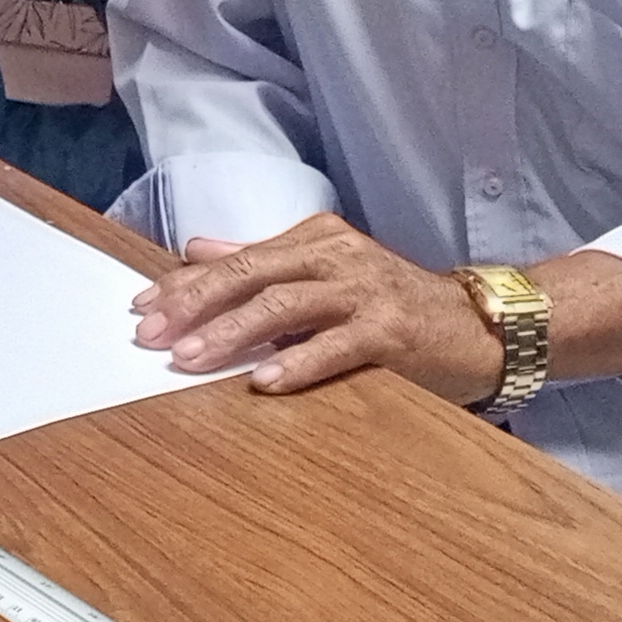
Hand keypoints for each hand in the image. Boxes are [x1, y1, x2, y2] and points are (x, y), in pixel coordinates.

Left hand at [129, 213, 504, 402]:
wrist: (480, 326)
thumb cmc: (394, 305)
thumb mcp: (325, 272)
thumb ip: (262, 261)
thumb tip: (195, 250)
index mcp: (317, 239)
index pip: (237, 259)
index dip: (185, 283)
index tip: (141, 306)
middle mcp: (338, 257)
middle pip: (252, 275)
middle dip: (195, 304)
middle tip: (150, 333)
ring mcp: (366, 292)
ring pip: (284, 307)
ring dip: (232, 334)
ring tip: (190, 359)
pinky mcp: (392, 331)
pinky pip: (335, 347)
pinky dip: (296, 364)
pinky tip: (262, 382)